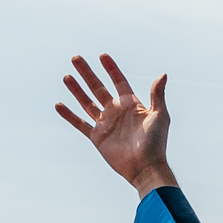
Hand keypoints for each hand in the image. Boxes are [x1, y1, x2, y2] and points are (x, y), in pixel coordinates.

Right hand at [53, 52, 172, 195]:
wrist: (145, 166)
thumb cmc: (156, 142)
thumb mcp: (159, 115)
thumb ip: (157, 94)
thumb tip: (163, 74)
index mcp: (131, 104)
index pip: (118, 81)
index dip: (111, 68)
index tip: (102, 56)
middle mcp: (116, 111)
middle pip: (98, 88)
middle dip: (87, 73)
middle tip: (76, 58)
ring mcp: (106, 123)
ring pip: (87, 102)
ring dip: (76, 90)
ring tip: (66, 77)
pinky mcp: (97, 137)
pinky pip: (80, 123)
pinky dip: (69, 115)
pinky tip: (59, 105)